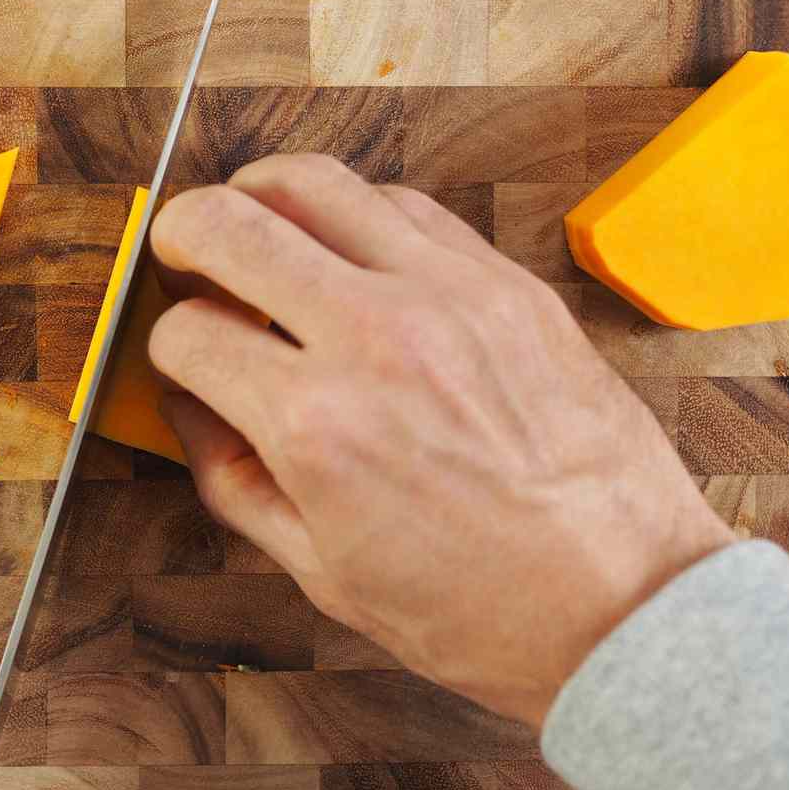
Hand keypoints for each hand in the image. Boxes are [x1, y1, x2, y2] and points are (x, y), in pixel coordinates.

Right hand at [148, 154, 733, 728]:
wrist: (620, 600)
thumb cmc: (478, 608)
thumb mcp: (321, 570)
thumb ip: (232, 478)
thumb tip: (190, 404)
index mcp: (314, 424)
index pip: (190, 333)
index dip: (168, 342)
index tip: (185, 351)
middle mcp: (373, 337)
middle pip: (230, 224)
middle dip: (181, 232)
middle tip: (181, 248)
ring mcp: (446, 294)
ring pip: (314, 182)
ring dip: (262, 193)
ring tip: (257, 220)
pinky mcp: (505, 281)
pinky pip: (405, 203)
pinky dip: (355, 210)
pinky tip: (349, 245)